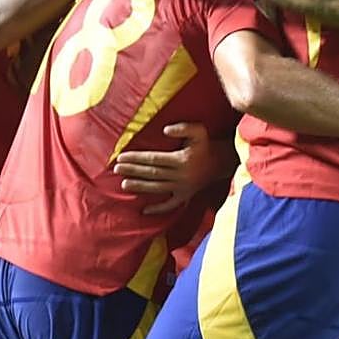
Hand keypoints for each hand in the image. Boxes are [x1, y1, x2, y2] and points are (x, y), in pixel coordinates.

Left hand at [113, 123, 231, 214]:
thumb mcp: (199, 131)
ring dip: (140, 187)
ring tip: (124, 184)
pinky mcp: (186, 196)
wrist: (221, 162)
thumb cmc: (206, 144)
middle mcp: (181, 175)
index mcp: (181, 159)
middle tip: (116, 169)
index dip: (137, 158)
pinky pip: (170, 205)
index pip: (154, 159)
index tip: (122, 157)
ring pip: (158, 188)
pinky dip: (158, 209)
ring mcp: (183, 187)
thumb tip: (165, 130)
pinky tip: (144, 210)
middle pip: (152, 173)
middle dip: (133, 170)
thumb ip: (183, 128)